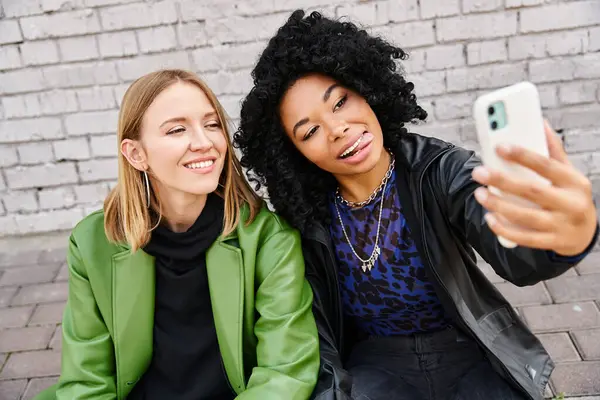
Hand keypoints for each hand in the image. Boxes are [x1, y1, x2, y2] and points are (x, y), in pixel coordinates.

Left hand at [471, 120, 597, 256]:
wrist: (585, 234)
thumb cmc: (571, 196)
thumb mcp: (569, 174)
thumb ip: (554, 151)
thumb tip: (539, 122)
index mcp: (574, 181)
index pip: (547, 165)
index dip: (522, 155)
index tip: (499, 146)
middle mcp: (570, 203)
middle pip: (533, 191)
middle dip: (502, 181)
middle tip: (478, 172)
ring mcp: (561, 225)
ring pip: (526, 216)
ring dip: (499, 205)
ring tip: (479, 194)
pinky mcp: (552, 242)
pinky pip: (525, 238)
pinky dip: (505, 229)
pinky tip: (489, 218)